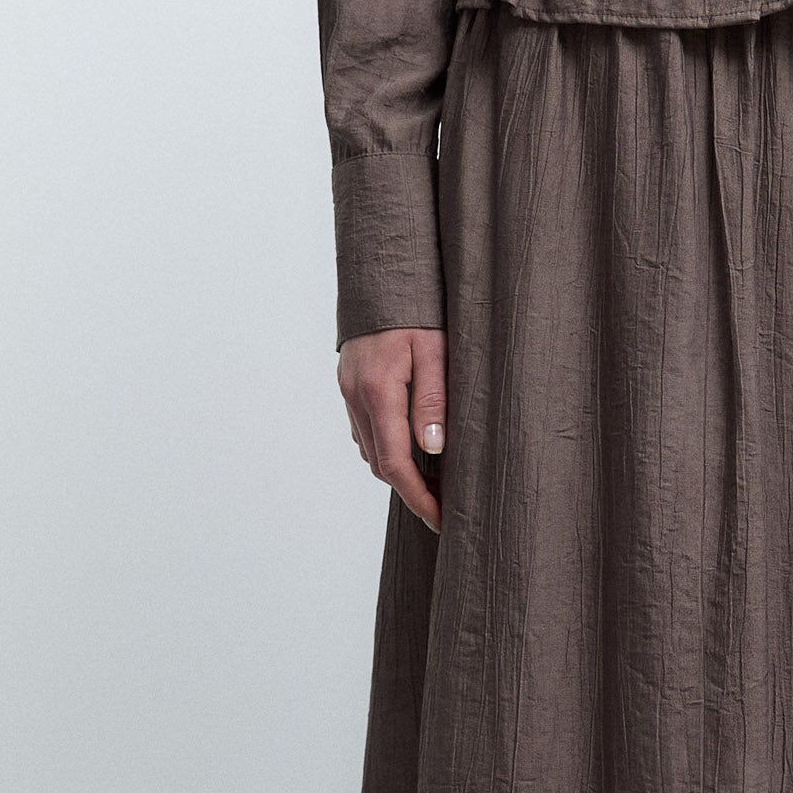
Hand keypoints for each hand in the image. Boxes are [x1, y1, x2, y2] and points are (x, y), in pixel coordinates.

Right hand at [337, 326, 446, 532]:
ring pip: (370, 449)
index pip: (395, 463)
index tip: (439, 518)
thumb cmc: (417, 309)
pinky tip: (411, 448)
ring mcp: (349, 392)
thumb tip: (432, 450)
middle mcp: (356, 397)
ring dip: (397, 471)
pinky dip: (386, 447)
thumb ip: (433, 400)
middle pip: (379, 463)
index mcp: (378, 391)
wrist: (382, 275)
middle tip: (443, 506)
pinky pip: (366, 430)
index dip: (417, 497)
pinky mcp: (350, 386)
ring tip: (433, 482)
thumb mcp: (435, 350)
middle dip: (410, 491)